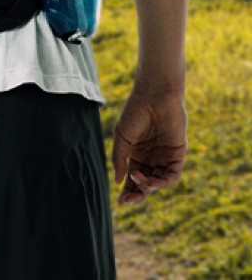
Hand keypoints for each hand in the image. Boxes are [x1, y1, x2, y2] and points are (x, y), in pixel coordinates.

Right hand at [111, 89, 186, 204]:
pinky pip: (172, 174)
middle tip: (128, 200)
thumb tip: (119, 181)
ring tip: (140, 180)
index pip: (133, 178)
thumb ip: (120, 159)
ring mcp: (165, 156)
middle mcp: (152, 158)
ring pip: (159, 181)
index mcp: (137, 155)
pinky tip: (151, 180)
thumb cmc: (135, 113)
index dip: (128, 190)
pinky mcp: (178, 153)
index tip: (121, 201)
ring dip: (149, 186)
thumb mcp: (122, 138)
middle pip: (146, 183)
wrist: (154, 96)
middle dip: (138, 193)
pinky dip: (163, 181)